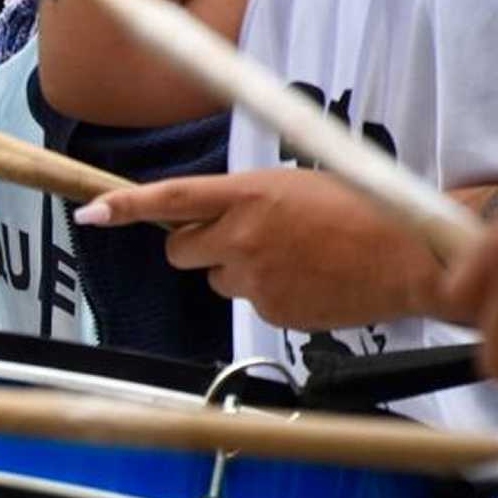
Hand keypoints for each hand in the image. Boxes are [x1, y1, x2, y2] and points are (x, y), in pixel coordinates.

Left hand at [73, 169, 445, 330]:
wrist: (407, 255)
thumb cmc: (359, 210)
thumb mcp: (294, 186)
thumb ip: (244, 201)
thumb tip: (207, 218)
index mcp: (249, 193)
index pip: (171, 199)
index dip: (125, 207)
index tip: (90, 211)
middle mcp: (243, 236)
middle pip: (179, 251)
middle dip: (197, 247)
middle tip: (241, 239)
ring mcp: (254, 278)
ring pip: (215, 281)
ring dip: (237, 271)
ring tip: (291, 258)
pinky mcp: (270, 311)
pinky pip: (249, 304)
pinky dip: (269, 294)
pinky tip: (306, 280)